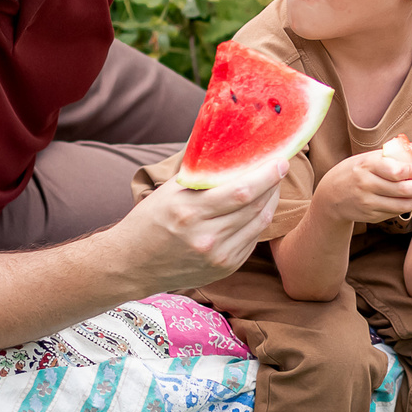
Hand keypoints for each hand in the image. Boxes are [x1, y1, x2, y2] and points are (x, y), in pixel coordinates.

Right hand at [112, 166, 283, 286]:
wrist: (132, 264)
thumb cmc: (149, 220)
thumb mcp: (169, 191)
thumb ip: (200, 171)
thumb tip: (227, 143)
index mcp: (191, 212)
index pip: (242, 191)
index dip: (266, 175)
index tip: (279, 160)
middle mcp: (207, 237)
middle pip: (255, 207)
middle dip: (272, 184)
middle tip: (278, 167)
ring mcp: (218, 256)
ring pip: (259, 224)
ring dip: (270, 201)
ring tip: (271, 185)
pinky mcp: (225, 268)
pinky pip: (253, 240)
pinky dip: (259, 221)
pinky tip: (258, 209)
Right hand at [317, 146, 411, 225]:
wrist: (330, 196)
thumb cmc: (353, 172)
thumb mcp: (365, 159)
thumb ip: (388, 158)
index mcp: (365, 166)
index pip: (392, 170)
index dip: (411, 172)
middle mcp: (366, 185)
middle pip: (402, 190)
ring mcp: (368, 203)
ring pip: (401, 205)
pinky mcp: (371, 216)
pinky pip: (395, 212)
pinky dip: (410, 206)